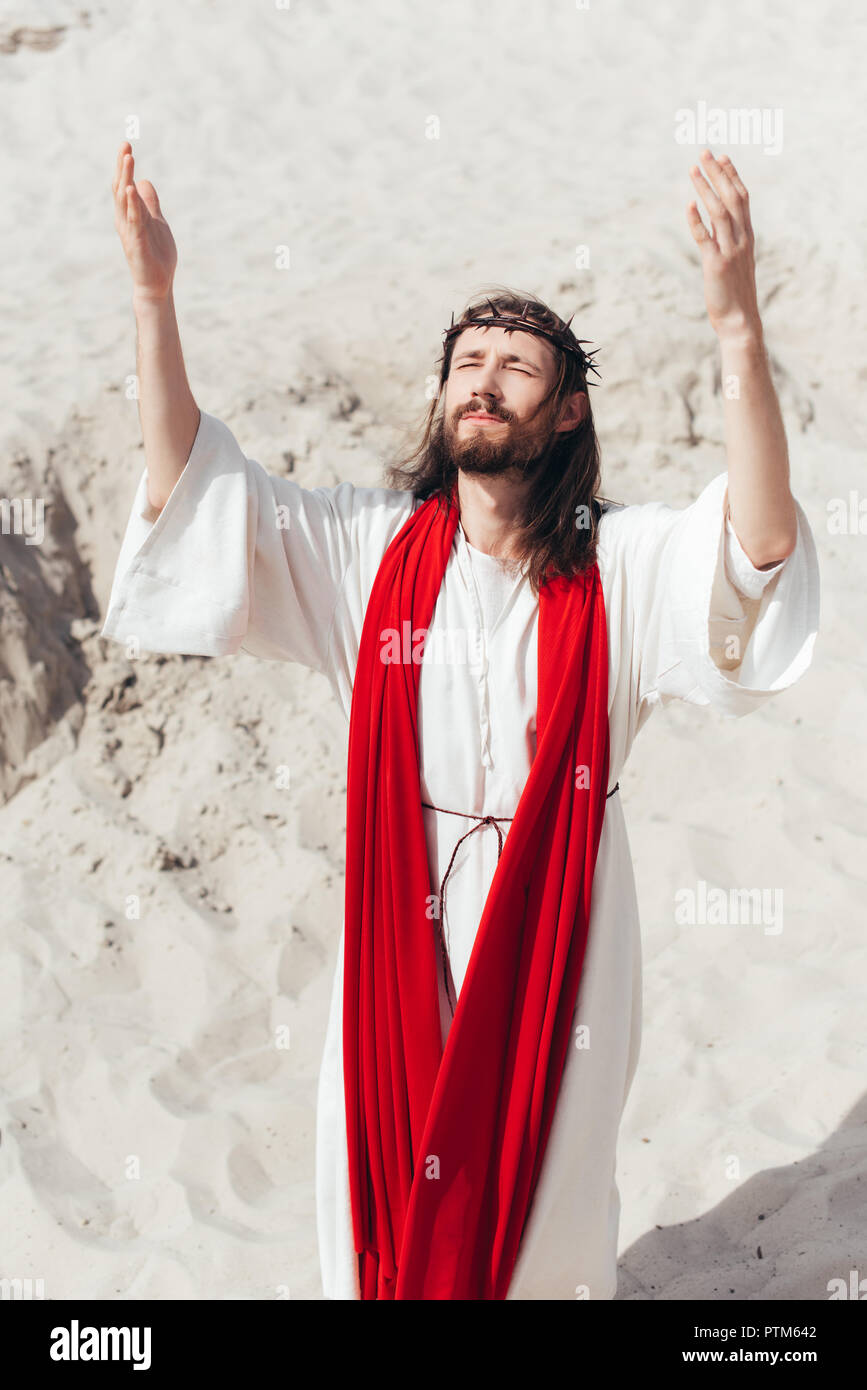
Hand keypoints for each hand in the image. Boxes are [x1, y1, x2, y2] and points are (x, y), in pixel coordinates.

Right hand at [112, 141, 177, 302]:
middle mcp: (125, 219)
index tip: (127, 147)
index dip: (124, 167)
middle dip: (123, 166)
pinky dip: (132, 203)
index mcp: (129, 214)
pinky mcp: (135, 241)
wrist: (157, 284)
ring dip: (126, 178)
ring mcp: (129, 230)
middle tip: (125, 145)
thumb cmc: (156, 255)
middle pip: (121, 187)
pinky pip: (133, 218)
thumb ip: (150, 203)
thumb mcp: (156, 222)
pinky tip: (132, 187)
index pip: (124, 185)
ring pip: (124, 199)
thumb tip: (144, 181)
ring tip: (128, 158)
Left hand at [687, 149, 759, 342]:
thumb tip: (715, 227)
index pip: (742, 198)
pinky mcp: (717, 265)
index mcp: (747, 237)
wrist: (740, 322)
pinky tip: (688, 204)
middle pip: (732, 198)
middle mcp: (742, 240)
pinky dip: (697, 221)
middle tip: (704, 152)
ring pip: (720, 212)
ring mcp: (731, 252)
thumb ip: (727, 242)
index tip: (722, 156)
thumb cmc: (735, 294)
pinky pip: (706, 238)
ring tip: (693, 169)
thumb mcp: (735, 262)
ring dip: (706, 188)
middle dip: (718, 173)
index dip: (732, 176)